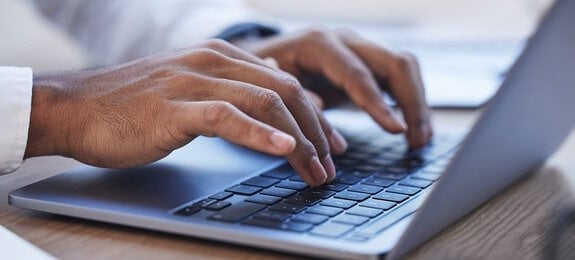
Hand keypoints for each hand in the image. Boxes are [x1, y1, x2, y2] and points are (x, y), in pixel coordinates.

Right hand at [24, 40, 343, 185]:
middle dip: (316, 132)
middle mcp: (212, 62)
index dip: (314, 116)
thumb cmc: (131, 105)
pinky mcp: (174, 107)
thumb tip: (268, 86)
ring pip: (264, 103)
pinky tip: (283, 149)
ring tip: (315, 170)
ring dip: (298, 140)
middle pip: (284, 92)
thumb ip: (229, 85)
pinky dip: (259, 134)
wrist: (74, 107)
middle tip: (331, 164)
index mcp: (219, 56)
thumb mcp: (189, 86)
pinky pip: (226, 117)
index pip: (284, 83)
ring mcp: (193, 82)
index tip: (331, 144)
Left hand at [235, 28, 432, 147]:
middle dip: (411, 102)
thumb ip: (290, 95)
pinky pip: (399, 78)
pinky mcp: (366, 63)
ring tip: (420, 140)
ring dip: (417, 103)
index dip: (377, 103)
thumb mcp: (267, 85)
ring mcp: (359, 49)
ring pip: (404, 68)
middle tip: (416, 140)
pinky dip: (410, 101)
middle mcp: (345, 41)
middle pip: (394, 63)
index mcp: (318, 44)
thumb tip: (314, 108)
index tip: (395, 130)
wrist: (263, 57)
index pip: (357, 73)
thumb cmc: (262, 74)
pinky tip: (414, 128)